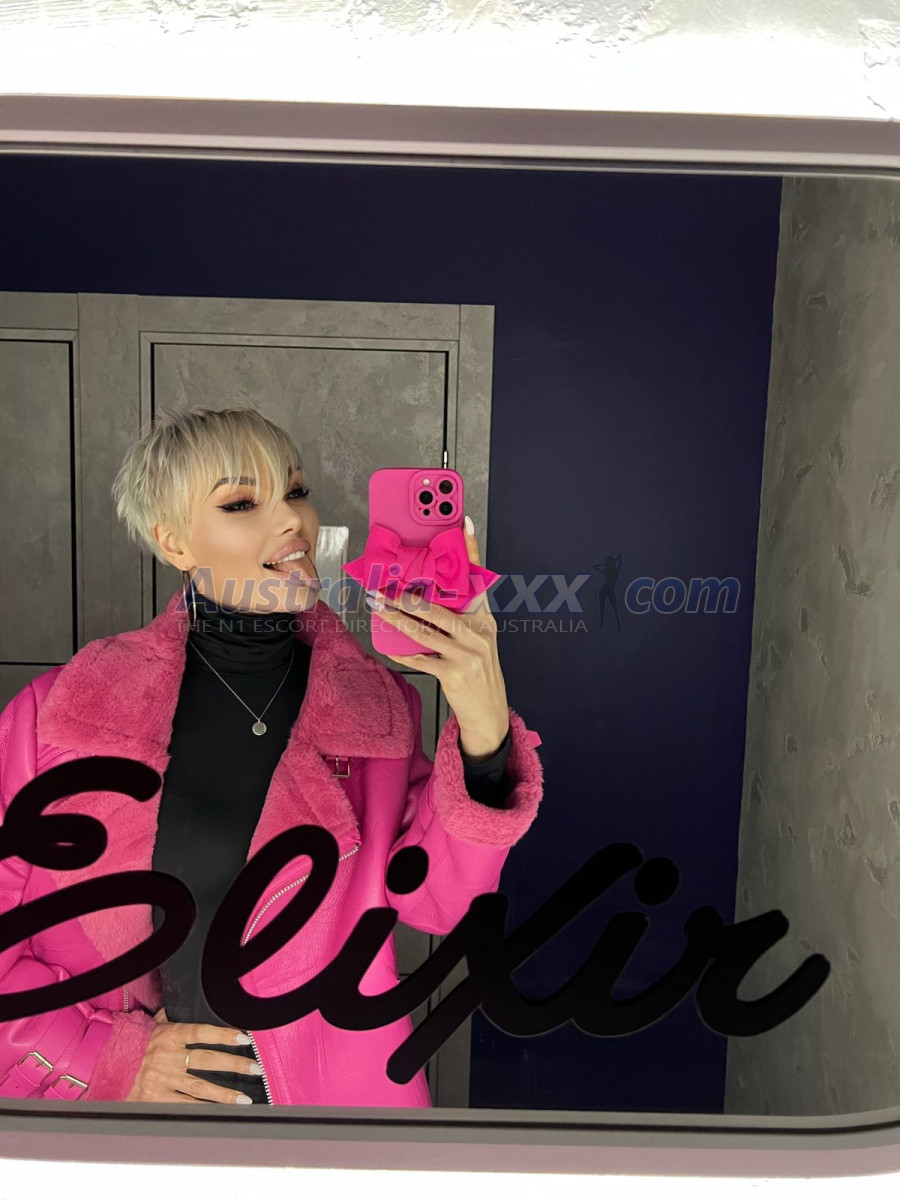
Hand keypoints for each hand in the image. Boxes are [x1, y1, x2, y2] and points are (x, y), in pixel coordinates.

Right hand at [124, 1006, 260, 1103]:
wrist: (103, 1064)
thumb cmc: (132, 1043)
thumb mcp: (152, 1025)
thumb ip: (172, 1018)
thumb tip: (189, 1004)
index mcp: (168, 1035)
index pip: (201, 1033)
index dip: (223, 1035)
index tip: (244, 1038)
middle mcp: (168, 1057)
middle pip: (207, 1061)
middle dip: (234, 1066)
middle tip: (255, 1069)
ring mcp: (162, 1080)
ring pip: (199, 1087)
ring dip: (224, 1095)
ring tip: (244, 1098)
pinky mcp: (155, 1099)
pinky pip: (183, 1106)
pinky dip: (203, 1109)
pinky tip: (218, 1113)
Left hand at [372, 517, 509, 761]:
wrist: (490, 712)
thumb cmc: (478, 671)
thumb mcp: (477, 640)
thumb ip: (459, 619)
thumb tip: (424, 601)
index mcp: (485, 619)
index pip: (479, 579)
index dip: (472, 550)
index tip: (464, 524)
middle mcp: (479, 632)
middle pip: (437, 606)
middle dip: (405, 596)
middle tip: (382, 588)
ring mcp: (467, 653)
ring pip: (424, 630)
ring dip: (396, 619)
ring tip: (378, 609)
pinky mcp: (454, 673)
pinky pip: (421, 658)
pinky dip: (403, 652)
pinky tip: (389, 646)